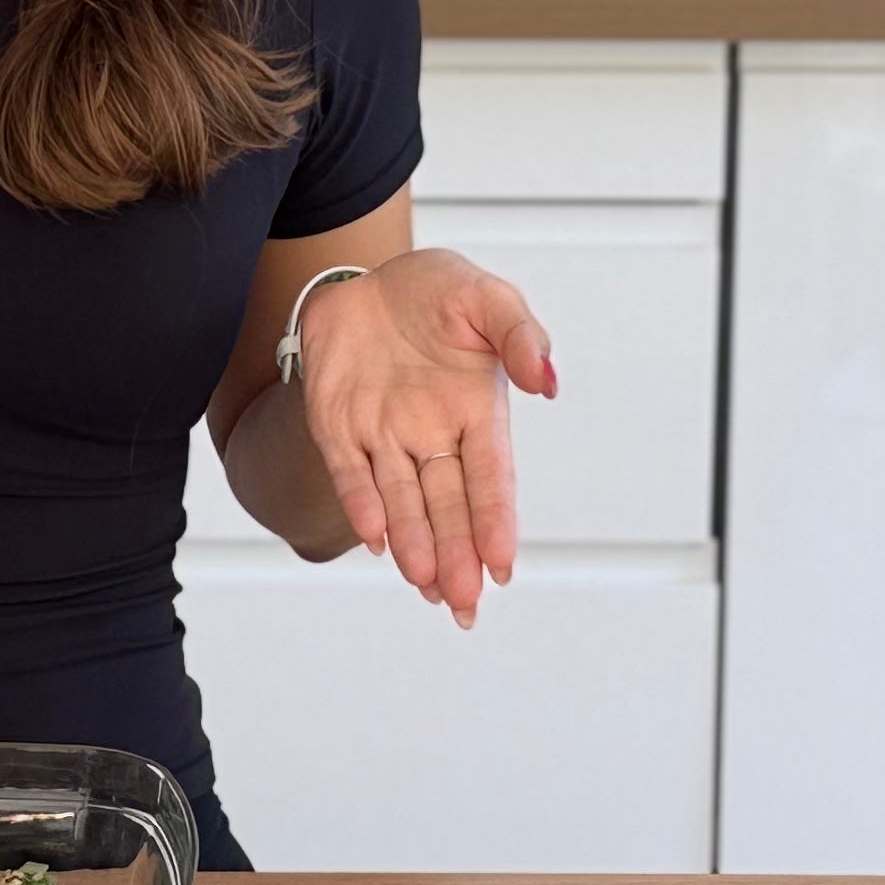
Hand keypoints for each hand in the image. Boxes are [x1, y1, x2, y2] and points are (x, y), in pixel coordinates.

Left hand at [295, 250, 556, 624]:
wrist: (365, 279)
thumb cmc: (437, 291)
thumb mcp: (486, 298)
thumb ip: (520, 337)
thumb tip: (546, 382)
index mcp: (476, 410)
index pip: (490, 476)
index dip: (495, 521)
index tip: (502, 564)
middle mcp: (432, 433)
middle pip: (448, 505)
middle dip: (458, 556)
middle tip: (465, 605)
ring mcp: (384, 435)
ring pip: (402, 502)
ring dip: (415, 544)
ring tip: (427, 585)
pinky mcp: (337, 428)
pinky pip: (350, 475)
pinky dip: (362, 505)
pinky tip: (375, 539)